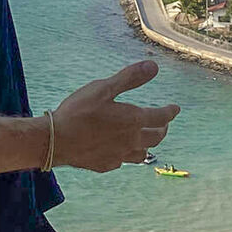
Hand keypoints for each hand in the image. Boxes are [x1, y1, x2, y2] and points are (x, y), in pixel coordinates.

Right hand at [50, 60, 178, 172]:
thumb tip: (154, 66)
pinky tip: (119, 150)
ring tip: (145, 139)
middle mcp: (131, 141)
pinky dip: (126, 154)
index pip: (160, 117)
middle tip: (163, 124)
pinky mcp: (105, 165)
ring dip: (147, 145)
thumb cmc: (79, 111)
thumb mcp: (103, 88)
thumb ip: (130, 78)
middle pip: (155, 138)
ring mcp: (118, 156)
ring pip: (142, 154)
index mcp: (133, 121)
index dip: (170, 112)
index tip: (175, 109)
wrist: (56, 140)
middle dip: (162, 129)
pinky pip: (122, 161)